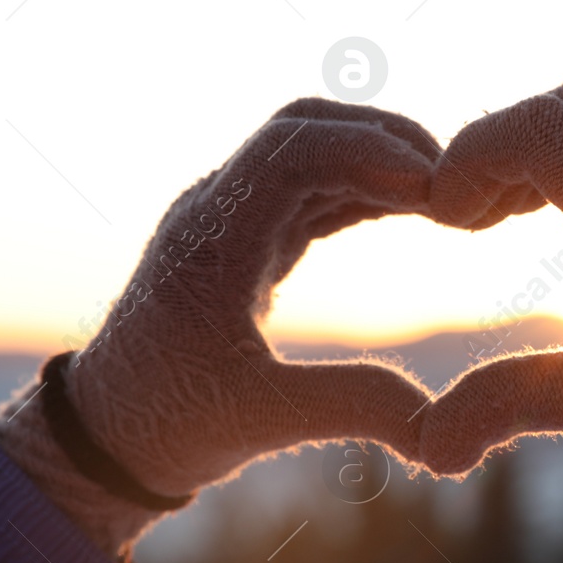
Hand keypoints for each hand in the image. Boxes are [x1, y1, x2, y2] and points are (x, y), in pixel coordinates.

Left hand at [0, 99, 439, 553]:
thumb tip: (442, 428)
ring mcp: (231, 219)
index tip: (433, 184)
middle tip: (454, 178)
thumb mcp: (262, 421)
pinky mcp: (249, 239)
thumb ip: (352, 408)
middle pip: (304, 128)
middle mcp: (215, 210)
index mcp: (209, 238)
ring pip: (312, 152)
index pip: (289, 151)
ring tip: (448, 194)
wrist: (108, 434)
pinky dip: (366, 189)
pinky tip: (414, 210)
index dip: (367, 151)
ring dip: (378, 159)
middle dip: (381, 139)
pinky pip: (313, 189)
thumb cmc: (170, 423)